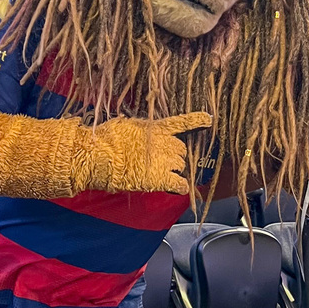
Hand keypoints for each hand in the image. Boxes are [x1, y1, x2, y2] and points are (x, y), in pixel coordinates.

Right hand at [75, 112, 211, 193]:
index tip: (208, 119)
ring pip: (180, 165)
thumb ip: (134, 128)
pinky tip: (181, 188)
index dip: (196, 121)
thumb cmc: (105, 140)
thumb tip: (129, 126)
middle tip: (163, 162)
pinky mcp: (161, 178)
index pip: (180, 123)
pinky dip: (181, 186)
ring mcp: (165, 161)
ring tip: (161, 174)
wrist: (100, 155)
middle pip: (180, 149)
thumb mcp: (121, 126)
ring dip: (174, 169)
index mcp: (154, 128)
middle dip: (175, 155)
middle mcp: (164, 143)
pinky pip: (179, 183)